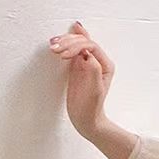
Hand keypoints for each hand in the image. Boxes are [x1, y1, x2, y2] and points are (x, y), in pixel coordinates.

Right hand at [48, 20, 115, 138]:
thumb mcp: (94, 89)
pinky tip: (60, 40)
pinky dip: (65, 44)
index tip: (64, 55)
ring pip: (77, 44)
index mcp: (106, 65)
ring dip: (65, 41)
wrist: (85, 119)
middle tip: (54, 48)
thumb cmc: (91, 107)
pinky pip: (73, 51)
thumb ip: (93, 69)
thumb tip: (86, 53)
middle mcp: (98, 61)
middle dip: (69, 42)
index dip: (77, 47)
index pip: (91, 47)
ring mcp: (87, 63)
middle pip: (84, 42)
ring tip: (53, 45)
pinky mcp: (77, 67)